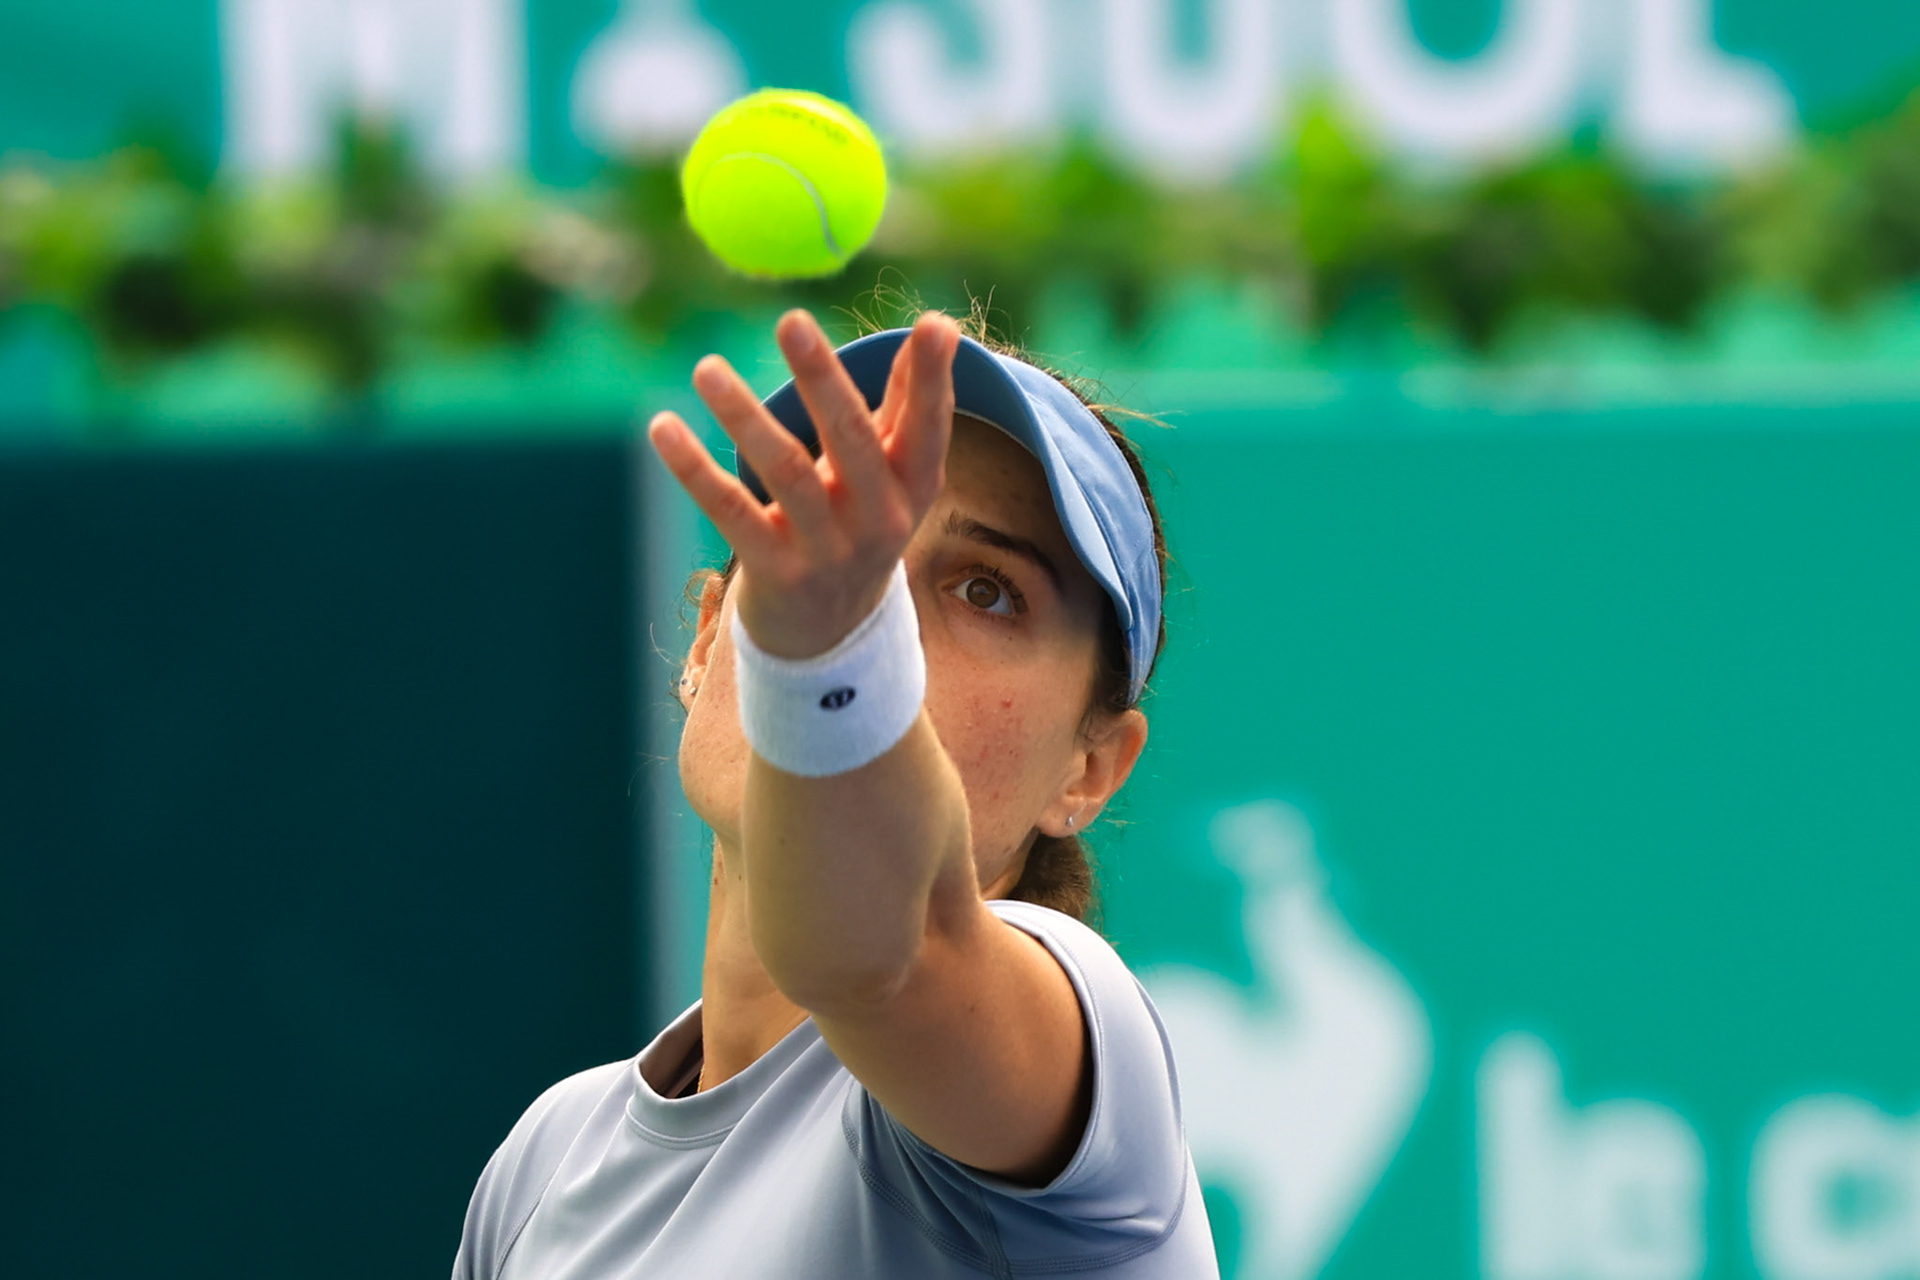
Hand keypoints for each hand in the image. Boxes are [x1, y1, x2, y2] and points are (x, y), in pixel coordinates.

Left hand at [646, 309, 960, 658]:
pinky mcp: (775, 573)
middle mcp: (879, 520)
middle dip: (823, 378)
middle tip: (792, 321)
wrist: (831, 637)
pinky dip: (694, 469)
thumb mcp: (895, 478)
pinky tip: (663, 428)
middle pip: (853, 440)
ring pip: (787, 473)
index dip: (934, 378)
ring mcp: (827, 551)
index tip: (936, 325)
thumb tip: (938, 325)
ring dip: (745, 417)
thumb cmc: (860, 525)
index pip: (930, 427)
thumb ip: (907, 406)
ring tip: (707, 369)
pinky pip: (731, 512)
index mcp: (915, 487)